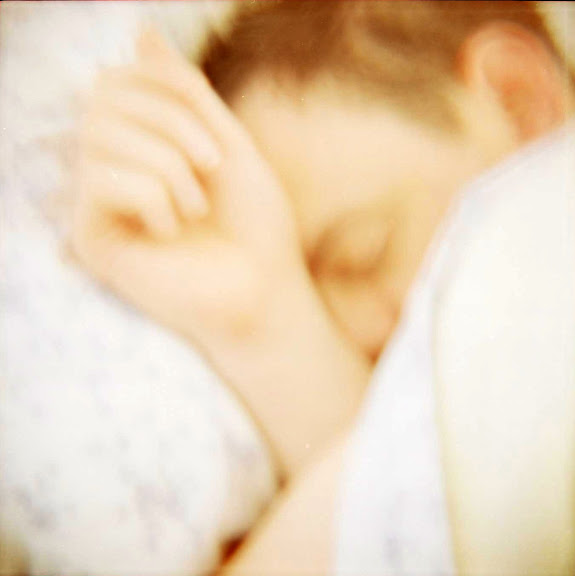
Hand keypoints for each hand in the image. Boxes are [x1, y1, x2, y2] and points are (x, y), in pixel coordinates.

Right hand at [70, 27, 369, 475]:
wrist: (263, 288)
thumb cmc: (255, 224)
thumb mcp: (230, 143)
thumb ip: (186, 93)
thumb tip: (141, 32)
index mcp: (144, 145)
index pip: (118, 79)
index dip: (163, 86)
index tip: (215, 134)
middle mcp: (112, 167)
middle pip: (102, 97)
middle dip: (172, 123)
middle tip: (213, 168)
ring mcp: (96, 202)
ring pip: (98, 133)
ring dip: (167, 163)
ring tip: (196, 207)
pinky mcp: (90, 235)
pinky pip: (99, 177)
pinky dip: (152, 196)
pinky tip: (171, 232)